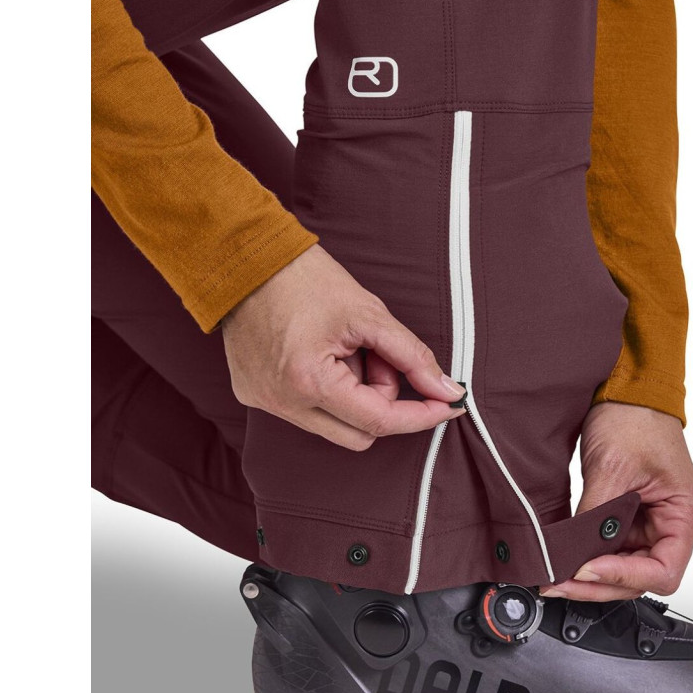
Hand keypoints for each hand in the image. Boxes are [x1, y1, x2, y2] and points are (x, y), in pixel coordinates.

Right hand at [222, 244, 465, 449]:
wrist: (244, 257)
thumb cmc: (306, 279)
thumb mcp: (369, 313)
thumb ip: (414, 356)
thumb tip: (447, 391)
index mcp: (309, 383)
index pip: (379, 421)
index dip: (420, 415)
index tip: (447, 405)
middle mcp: (282, 404)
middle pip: (359, 435)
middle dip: (382, 401)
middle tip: (379, 358)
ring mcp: (263, 403)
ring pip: (334, 424)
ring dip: (353, 394)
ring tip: (345, 348)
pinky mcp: (252, 395)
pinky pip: (306, 410)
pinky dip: (326, 389)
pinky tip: (318, 352)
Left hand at [542, 402, 692, 600]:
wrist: (625, 391)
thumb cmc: (635, 418)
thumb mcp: (611, 469)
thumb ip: (594, 516)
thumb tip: (570, 553)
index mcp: (684, 514)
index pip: (664, 571)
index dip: (624, 577)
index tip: (588, 570)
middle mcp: (670, 524)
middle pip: (639, 577)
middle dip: (599, 583)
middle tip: (560, 582)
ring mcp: (647, 523)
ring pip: (621, 568)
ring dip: (589, 576)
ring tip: (555, 576)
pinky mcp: (625, 517)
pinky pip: (608, 549)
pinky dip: (586, 557)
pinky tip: (562, 558)